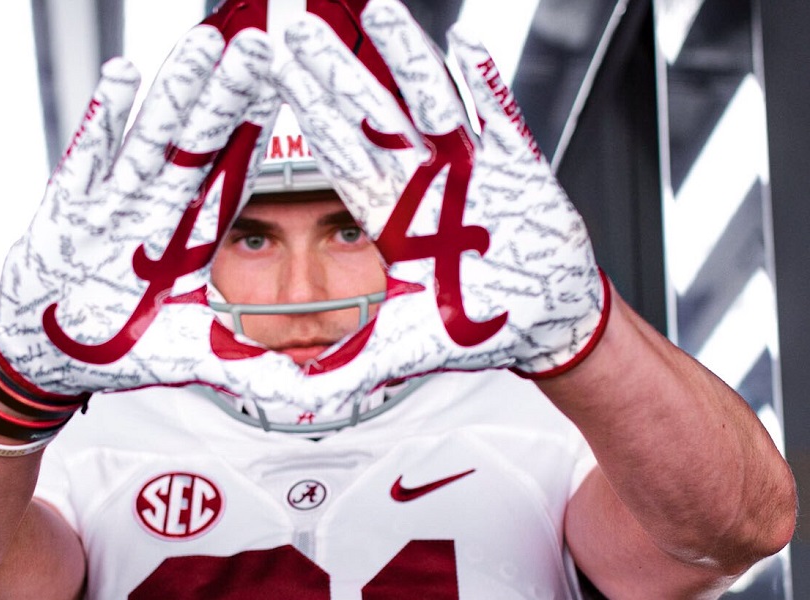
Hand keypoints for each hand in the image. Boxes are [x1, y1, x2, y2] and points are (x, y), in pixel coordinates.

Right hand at [0, 7, 278, 396]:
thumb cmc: (115, 348)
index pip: (234, 176)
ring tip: (203, 45)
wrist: (45, 353)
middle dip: (229, 95)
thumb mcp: (192, 357)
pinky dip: (105, 117)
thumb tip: (314, 394)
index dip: (262, 134)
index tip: (292, 92)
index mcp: (190, 235)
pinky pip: (88, 154)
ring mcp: (112, 200)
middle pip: (199, 142)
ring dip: (176, 93)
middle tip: (261, 46)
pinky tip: (124, 74)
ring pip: (150, 137)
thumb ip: (252, 370)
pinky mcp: (68, 205)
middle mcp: (157, 208)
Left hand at [275, 0, 608, 378]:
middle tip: (295, 25)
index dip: (306, 114)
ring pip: (431, 98)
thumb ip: (355, 359)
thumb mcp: (408, 346)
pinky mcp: (519, 162)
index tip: (272, 75)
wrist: (547, 317)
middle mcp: (424, 180)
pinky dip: (485, 81)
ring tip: (374, 6)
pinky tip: (465, 41)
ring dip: (404, 54)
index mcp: (391, 214)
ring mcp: (471, 165)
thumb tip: (295, 388)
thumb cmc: (480, 325)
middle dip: (336, 69)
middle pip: (373, 114)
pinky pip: (501, 114)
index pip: (339, 155)